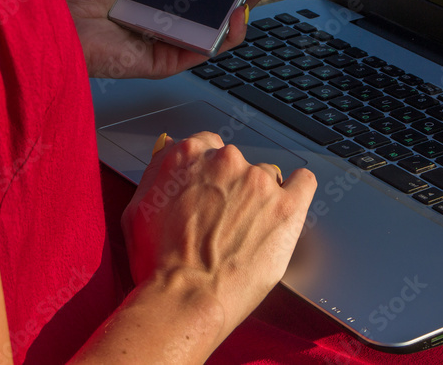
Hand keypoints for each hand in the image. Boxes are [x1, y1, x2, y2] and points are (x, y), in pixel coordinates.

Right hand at [121, 133, 316, 341]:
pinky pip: (304, 182)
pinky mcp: (287, 207)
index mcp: (188, 155)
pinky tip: (287, 206)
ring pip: (266, 177)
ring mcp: (259, 182)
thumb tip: (168, 151)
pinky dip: (298, 190)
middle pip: (237, 162)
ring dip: (259, 198)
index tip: (210, 188)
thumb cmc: (158, 263)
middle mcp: (225, 160)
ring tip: (247, 232)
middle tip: (222, 221)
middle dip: (231, 187)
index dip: (209, 171)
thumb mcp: (138, 207)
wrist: (186, 299)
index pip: (209, 144)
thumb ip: (158, 172)